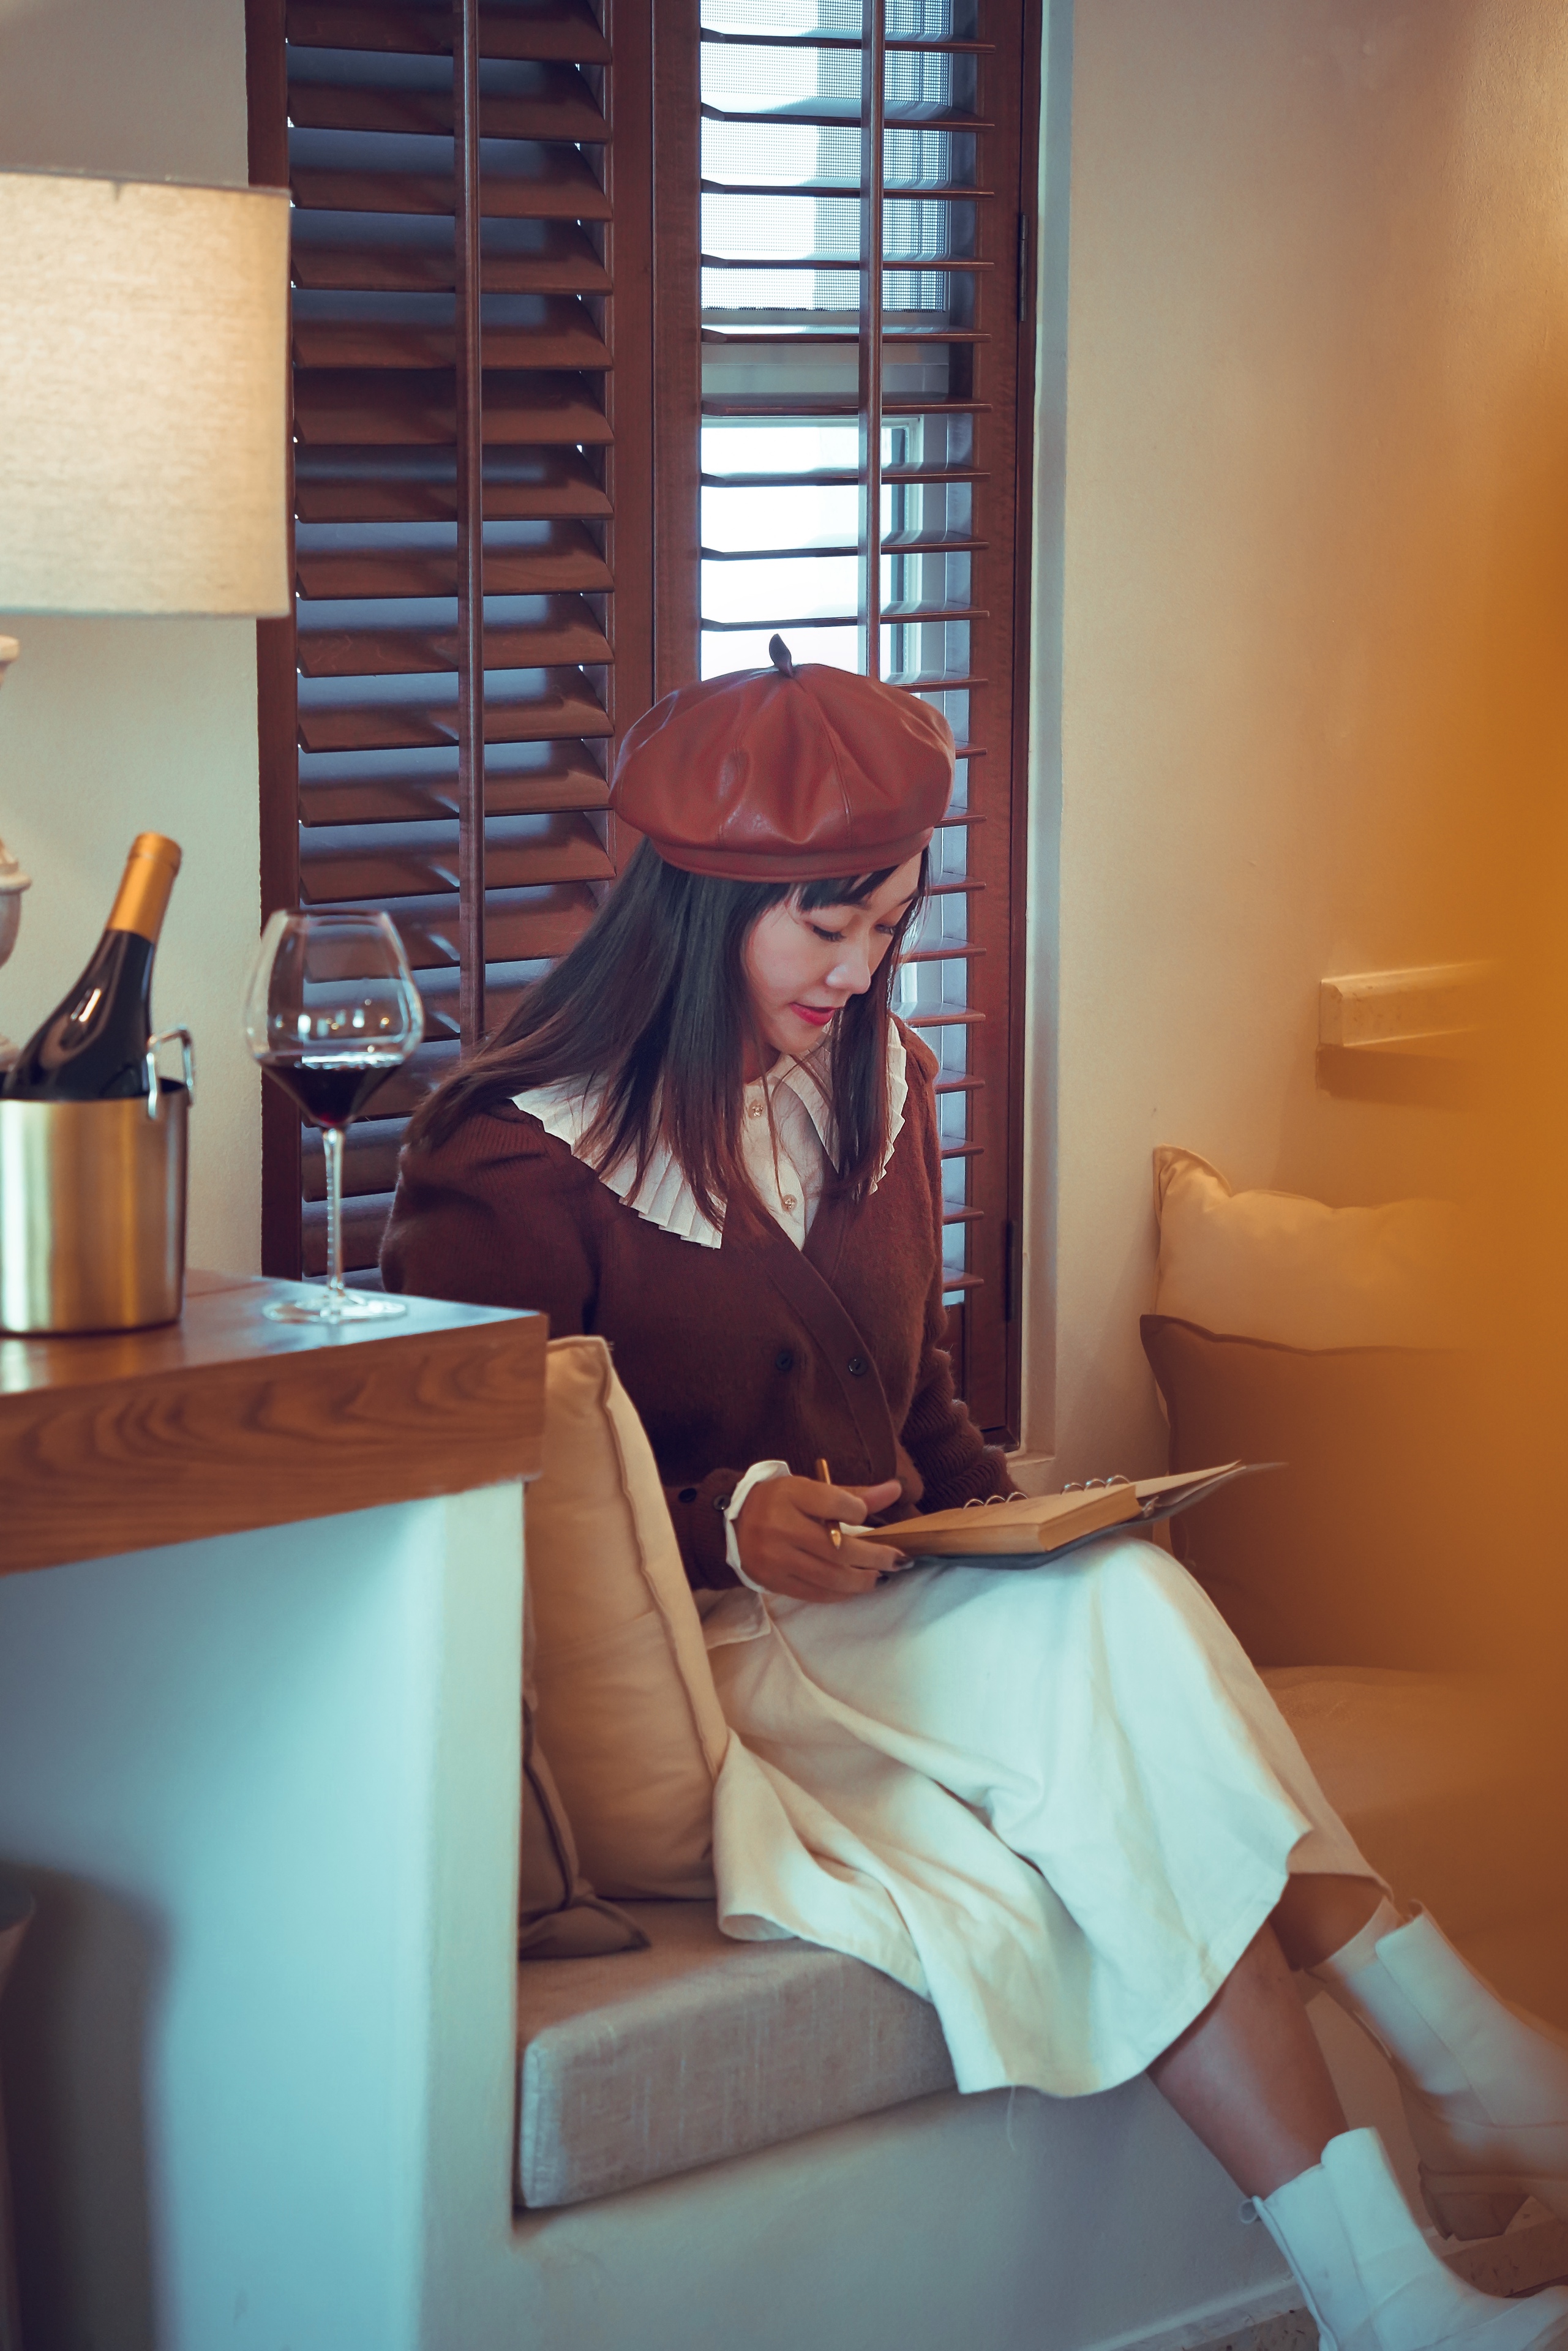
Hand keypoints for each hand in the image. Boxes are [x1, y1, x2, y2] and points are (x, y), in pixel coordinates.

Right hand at [734, 1475, 910, 1602]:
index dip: (858, 1511)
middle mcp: (781, 1526)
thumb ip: (854, 1493)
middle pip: (838, 1548)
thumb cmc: (779, 1502)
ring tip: (880, 1577)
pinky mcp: (773, 1581)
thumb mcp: (812, 1488)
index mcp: (791, 1494)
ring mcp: (776, 1558)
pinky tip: (854, 1588)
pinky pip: (815, 1593)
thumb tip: (896, 1490)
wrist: (731, 1523)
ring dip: (862, 1580)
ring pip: (830, 1576)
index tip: (864, 1517)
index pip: (835, 1503)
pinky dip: (840, 1593)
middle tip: (897, 1559)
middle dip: (875, 1556)